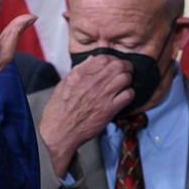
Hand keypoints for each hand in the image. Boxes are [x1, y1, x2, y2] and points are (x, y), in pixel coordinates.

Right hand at [39, 54, 132, 177]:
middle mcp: (92, 82)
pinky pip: (128, 95)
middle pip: (118, 65)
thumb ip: (78, 70)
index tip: (112, 63)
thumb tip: (92, 59)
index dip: (112, 59)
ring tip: (124, 83)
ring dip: (127, 79)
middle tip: (124, 71)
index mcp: (80, 74)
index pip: (104, 58)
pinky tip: (123, 96)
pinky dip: (129, 93)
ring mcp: (102, 95)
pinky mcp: (110, 109)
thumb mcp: (63, 84)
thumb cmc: (59, 109)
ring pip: (126, 78)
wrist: (60, 131)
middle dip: (124, 67)